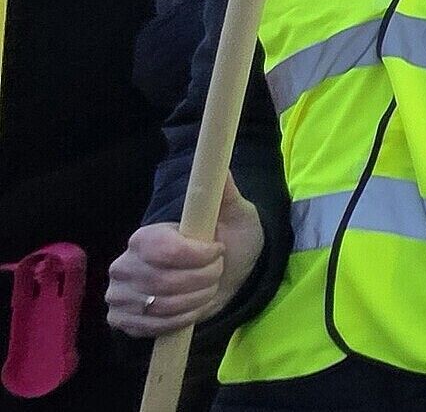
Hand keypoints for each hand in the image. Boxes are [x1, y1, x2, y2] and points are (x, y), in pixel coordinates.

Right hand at [105, 176, 262, 336]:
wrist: (225, 279)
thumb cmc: (228, 243)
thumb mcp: (234, 215)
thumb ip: (223, 195)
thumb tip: (221, 169)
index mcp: (145, 236)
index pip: (163, 250)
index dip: (197, 255)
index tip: (218, 250)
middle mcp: (124, 265)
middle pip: (165, 282)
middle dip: (203, 279)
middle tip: (216, 271)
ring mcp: (119, 295)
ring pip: (162, 306)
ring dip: (197, 299)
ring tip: (207, 287)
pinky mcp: (123, 320)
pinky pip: (153, 328)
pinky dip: (181, 320)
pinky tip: (191, 307)